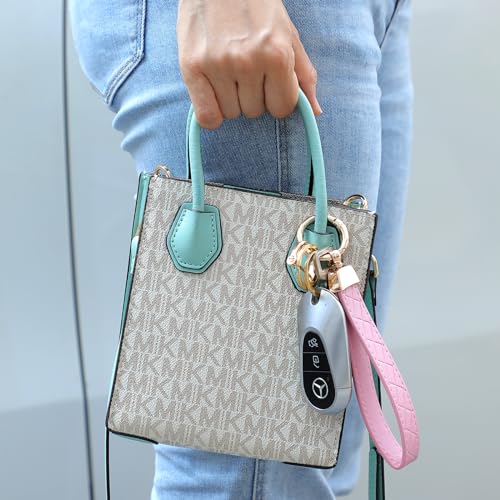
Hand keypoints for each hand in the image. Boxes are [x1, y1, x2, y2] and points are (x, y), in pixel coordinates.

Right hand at [177, 0, 321, 128]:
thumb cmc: (256, 5)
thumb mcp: (287, 34)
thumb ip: (303, 74)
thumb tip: (316, 111)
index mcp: (276, 55)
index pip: (282, 108)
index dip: (276, 99)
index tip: (268, 85)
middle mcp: (247, 62)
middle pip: (255, 112)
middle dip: (252, 97)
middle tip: (244, 70)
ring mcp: (218, 65)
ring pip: (231, 113)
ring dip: (231, 101)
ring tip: (227, 73)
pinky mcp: (191, 67)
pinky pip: (207, 116)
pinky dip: (211, 113)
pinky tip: (213, 96)